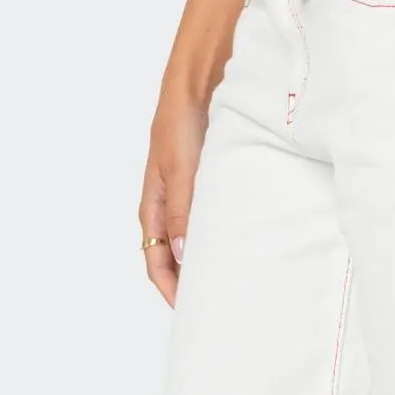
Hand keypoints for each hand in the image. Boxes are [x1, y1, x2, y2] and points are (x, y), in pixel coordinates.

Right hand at [138, 85, 209, 306]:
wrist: (198, 83)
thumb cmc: (181, 120)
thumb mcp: (181, 169)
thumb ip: (182, 211)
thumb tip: (182, 256)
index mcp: (154, 206)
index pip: (156, 261)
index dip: (169, 289)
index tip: (189, 311)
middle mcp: (169, 206)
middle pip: (173, 258)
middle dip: (188, 282)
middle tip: (213, 305)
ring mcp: (188, 196)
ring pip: (192, 241)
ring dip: (206, 260)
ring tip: (229, 282)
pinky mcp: (207, 185)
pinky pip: (211, 220)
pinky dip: (221, 237)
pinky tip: (240, 245)